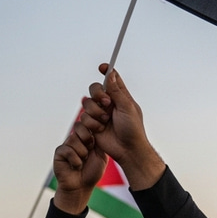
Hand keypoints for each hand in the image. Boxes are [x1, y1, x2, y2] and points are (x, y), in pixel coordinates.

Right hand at [52, 121, 107, 214]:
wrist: (81, 186)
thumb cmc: (92, 172)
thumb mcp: (101, 156)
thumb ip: (99, 143)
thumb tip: (98, 127)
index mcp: (86, 139)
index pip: (88, 124)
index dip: (93, 129)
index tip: (98, 139)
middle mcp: (76, 140)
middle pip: (80, 127)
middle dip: (88, 139)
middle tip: (90, 150)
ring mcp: (66, 145)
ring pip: (74, 139)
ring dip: (82, 153)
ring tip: (83, 161)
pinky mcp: (59, 153)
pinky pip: (68, 150)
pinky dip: (76, 160)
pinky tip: (76, 166)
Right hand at [81, 65, 164, 189]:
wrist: (127, 150)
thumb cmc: (133, 129)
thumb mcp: (127, 108)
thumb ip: (117, 91)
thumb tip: (111, 74)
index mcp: (120, 97)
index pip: (112, 80)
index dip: (106, 72)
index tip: (102, 67)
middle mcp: (109, 104)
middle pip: (95, 89)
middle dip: (98, 95)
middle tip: (107, 103)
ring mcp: (100, 114)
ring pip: (87, 103)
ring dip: (95, 112)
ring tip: (105, 122)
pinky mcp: (92, 124)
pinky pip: (83, 117)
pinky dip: (92, 123)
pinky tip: (100, 130)